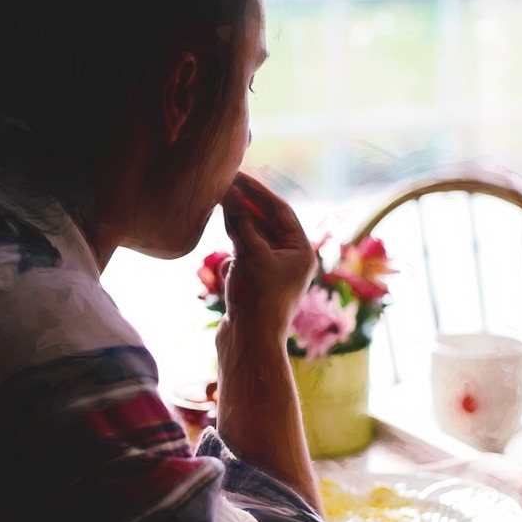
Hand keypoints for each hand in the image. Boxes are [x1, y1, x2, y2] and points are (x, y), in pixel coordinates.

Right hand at [220, 172, 314, 341]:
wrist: (249, 345)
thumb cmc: (257, 300)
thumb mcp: (250, 255)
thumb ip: (242, 222)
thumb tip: (232, 193)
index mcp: (301, 252)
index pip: (280, 210)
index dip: (257, 191)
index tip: (236, 175)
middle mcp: (291, 261)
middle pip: (266, 223)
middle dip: (245, 208)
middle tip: (223, 187)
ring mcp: (273, 274)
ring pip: (252, 240)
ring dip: (236, 230)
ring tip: (219, 214)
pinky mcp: (256, 285)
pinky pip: (243, 259)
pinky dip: (232, 257)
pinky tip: (227, 268)